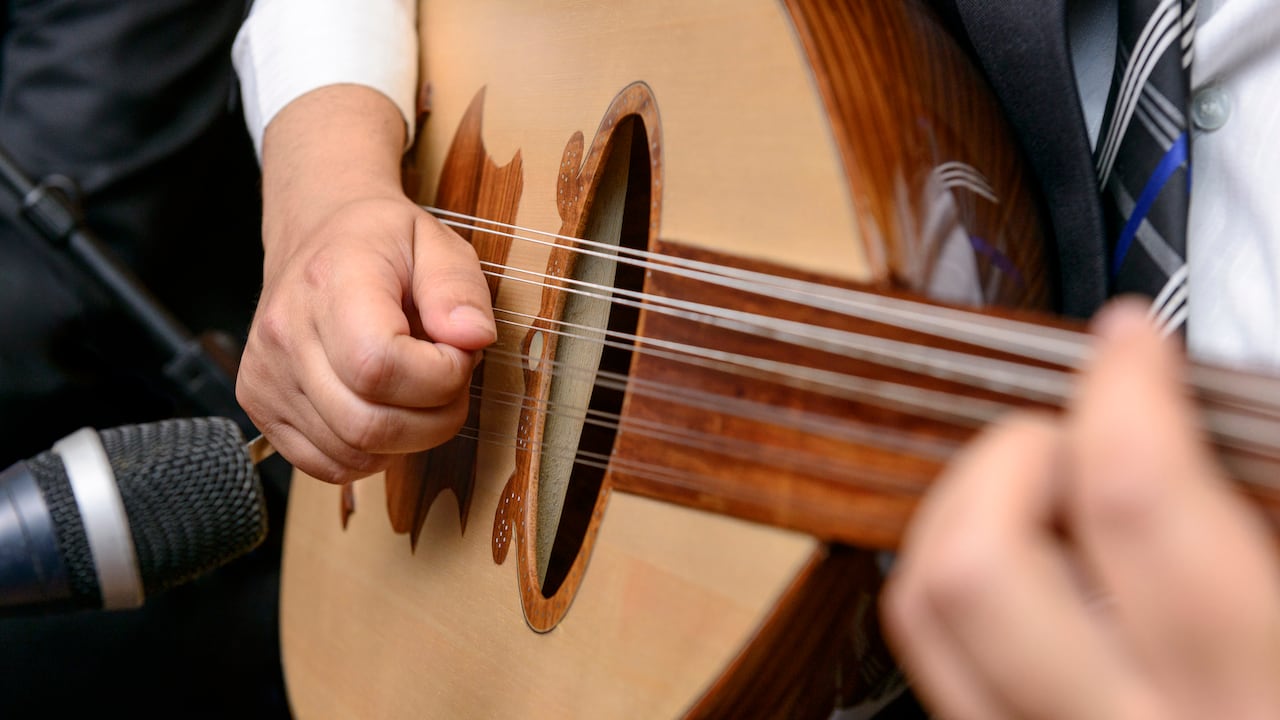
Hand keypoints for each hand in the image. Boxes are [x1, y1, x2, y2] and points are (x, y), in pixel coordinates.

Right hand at [235, 85, 495, 482]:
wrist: (316, 230)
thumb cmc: (379, 240)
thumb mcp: (437, 242)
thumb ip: (459, 289)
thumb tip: (473, 339)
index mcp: (330, 283)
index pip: (380, 367)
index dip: (439, 377)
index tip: (456, 354)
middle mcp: (285, 333)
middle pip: (368, 425)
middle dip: (434, 419)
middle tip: (446, 379)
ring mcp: (266, 374)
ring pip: (352, 454)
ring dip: (406, 437)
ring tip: (413, 387)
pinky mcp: (259, 404)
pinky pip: (326, 465)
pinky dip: (369, 452)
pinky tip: (381, 408)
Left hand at [882, 300, 1279, 718]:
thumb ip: (1269, 517)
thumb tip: (1195, 416)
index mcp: (1259, 696)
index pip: (1141, 504)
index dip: (1125, 391)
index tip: (1129, 343)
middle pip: (979, 563)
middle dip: (1012, 456)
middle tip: (1071, 434)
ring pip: (925, 614)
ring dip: (965, 513)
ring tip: (1039, 494)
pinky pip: (937, 671)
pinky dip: (959, 595)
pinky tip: (1031, 578)